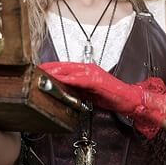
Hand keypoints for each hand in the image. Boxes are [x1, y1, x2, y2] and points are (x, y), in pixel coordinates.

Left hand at [39, 62, 165, 138]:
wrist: (128, 99)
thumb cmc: (111, 96)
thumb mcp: (90, 92)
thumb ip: (78, 89)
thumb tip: (65, 90)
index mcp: (88, 70)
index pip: (66, 67)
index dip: (53, 67)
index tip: (42, 68)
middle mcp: (89, 68)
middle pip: (65, 66)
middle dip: (50, 67)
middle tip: (38, 68)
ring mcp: (92, 73)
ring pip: (70, 70)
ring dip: (56, 71)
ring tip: (44, 73)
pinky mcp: (96, 81)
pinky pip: (79, 79)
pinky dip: (68, 79)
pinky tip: (60, 79)